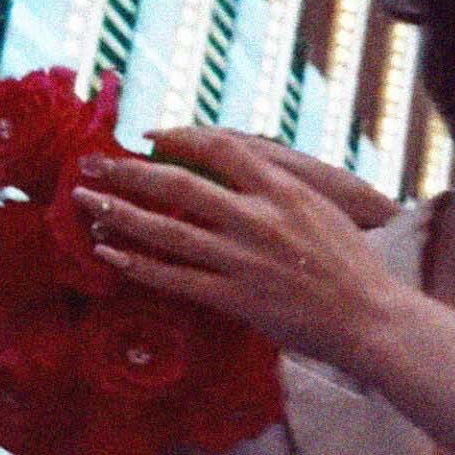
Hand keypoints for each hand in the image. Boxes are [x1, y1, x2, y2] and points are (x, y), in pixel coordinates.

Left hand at [72, 125, 405, 370]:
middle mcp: (259, 220)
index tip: (148, 136)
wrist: (370, 318)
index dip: (178, 137)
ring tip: (84, 203)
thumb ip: (281, 188)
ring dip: (119, 215)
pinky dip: (137, 266)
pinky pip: (174, 279)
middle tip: (90, 163)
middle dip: (128, 171)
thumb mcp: (325, 209)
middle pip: (179, 185)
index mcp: (285, 191)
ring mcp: (244, 260)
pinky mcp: (236, 298)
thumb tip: (241, 167)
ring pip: (167, 232)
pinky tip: (109, 255)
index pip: (220, 149)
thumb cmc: (353, 266)